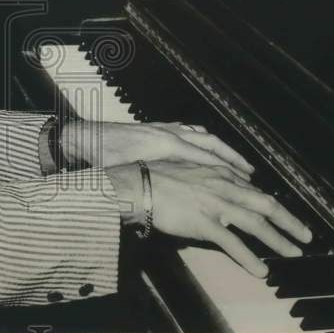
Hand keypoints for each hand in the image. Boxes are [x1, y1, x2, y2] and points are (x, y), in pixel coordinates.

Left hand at [62, 120, 254, 178]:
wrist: (83, 137)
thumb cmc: (103, 160)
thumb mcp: (129, 175)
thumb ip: (153, 187)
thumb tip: (174, 205)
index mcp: (165, 144)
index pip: (205, 156)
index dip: (227, 168)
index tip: (247, 182)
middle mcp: (168, 133)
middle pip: (209, 143)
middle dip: (232, 157)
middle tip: (250, 173)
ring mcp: (162, 128)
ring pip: (200, 134)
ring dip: (219, 148)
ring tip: (235, 163)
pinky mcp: (154, 128)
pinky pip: (186, 130)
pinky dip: (201, 139)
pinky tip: (205, 149)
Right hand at [105, 160, 312, 276]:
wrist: (139, 184)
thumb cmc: (157, 178)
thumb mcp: (189, 172)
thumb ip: (209, 180)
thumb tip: (222, 192)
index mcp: (220, 175)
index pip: (254, 191)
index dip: (273, 206)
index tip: (285, 216)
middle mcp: (222, 187)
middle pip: (265, 204)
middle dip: (289, 221)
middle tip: (306, 236)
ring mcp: (214, 205)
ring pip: (255, 223)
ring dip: (278, 240)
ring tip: (293, 253)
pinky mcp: (203, 223)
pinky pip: (232, 243)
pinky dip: (249, 257)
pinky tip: (260, 270)